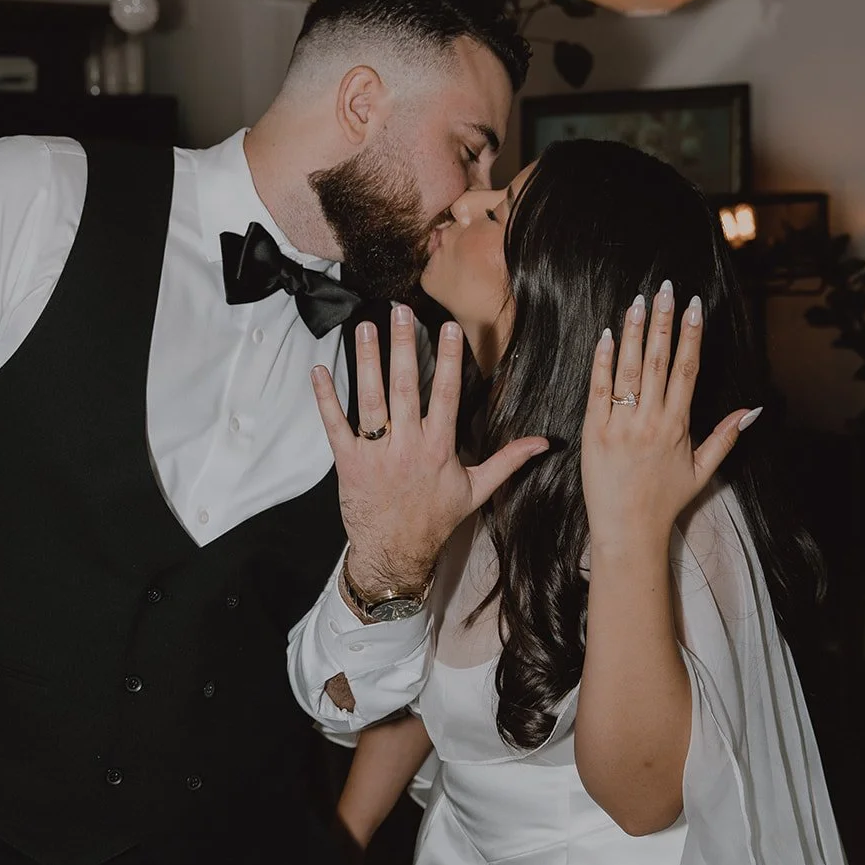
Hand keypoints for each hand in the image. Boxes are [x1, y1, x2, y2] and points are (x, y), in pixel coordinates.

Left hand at [311, 305, 546, 590]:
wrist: (395, 554)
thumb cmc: (435, 520)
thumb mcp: (476, 490)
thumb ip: (508, 461)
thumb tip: (543, 442)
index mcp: (439, 448)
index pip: (445, 395)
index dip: (448, 359)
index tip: (448, 327)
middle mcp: (407, 446)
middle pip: (405, 387)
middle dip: (403, 346)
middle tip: (400, 311)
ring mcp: (376, 453)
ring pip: (370, 399)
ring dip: (367, 361)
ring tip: (366, 327)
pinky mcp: (349, 462)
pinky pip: (335, 425)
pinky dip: (326, 398)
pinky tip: (320, 370)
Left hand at [581, 281, 758, 553]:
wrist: (627, 529)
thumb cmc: (665, 500)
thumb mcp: (703, 470)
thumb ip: (726, 436)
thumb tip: (752, 409)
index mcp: (678, 425)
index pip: (686, 370)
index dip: (691, 335)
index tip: (694, 307)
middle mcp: (650, 420)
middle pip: (659, 361)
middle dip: (663, 322)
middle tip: (666, 289)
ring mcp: (620, 424)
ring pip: (629, 369)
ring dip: (635, 332)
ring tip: (638, 301)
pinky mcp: (595, 431)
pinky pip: (599, 389)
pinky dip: (603, 360)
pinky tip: (607, 334)